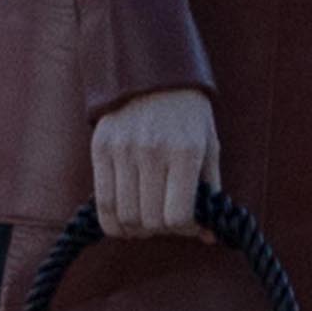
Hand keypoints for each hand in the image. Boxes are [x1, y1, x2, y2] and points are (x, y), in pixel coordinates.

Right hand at [90, 88, 220, 237]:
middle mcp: (152, 152)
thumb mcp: (209, 146)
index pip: (178, 215)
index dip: (185, 230)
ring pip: (126, 216)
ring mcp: (123, 150)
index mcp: (186, 152)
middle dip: (161, 230)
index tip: (189, 224)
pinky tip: (125, 221)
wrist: (152, 72)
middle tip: (167, 221)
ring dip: (138, 229)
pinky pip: (102, 203)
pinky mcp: (100, 149)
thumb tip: (209, 237)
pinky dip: (113, 222)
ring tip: (146, 221)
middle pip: (150, 220)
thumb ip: (211, 191)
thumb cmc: (188, 115)